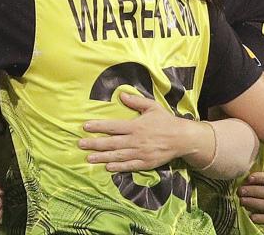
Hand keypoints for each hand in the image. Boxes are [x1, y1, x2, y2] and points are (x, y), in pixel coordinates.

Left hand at [79, 93, 194, 170]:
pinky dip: (118, 167)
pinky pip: (129, 165)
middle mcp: (136, 140)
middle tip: (80, 144)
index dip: (98, 126)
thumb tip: (121, 95)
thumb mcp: (152, 107)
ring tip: (89, 158)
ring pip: (118, 156)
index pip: (113, 126)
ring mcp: (140, 153)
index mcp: (136, 126)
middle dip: (94, 143)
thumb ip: (136, 101)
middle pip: (111, 142)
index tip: (85, 126)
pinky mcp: (146, 163)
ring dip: (102, 157)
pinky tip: (107, 167)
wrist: (183, 138)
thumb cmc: (166, 121)